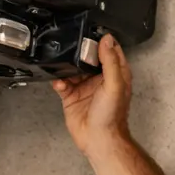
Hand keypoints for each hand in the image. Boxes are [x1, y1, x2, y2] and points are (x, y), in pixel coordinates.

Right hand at [53, 35, 131, 155]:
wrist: (98, 139)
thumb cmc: (111, 117)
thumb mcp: (114, 84)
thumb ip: (110, 61)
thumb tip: (107, 40)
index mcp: (115, 74)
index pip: (110, 51)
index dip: (102, 41)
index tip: (91, 34)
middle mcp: (100, 79)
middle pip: (87, 58)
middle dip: (78, 53)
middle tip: (72, 50)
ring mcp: (85, 87)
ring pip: (72, 69)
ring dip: (66, 67)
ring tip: (62, 66)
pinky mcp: (72, 96)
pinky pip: (62, 83)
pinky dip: (58, 81)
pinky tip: (59, 82)